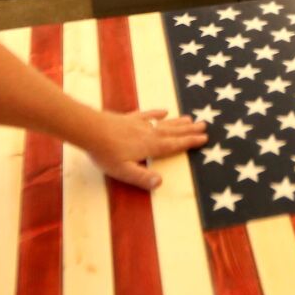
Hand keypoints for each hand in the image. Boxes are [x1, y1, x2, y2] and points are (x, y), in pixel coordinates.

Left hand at [87, 108, 207, 189]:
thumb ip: (142, 177)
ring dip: (178, 121)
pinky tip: (164, 111)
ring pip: (163, 122)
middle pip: (173, 131)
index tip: (204, 138)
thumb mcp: (124, 171)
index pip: (174, 145)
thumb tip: (161, 182)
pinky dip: (157, 113)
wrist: (90, 129)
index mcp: (150, 147)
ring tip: (190, 119)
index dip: (189, 142)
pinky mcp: (129, 118)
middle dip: (189, 130)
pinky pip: (147, 114)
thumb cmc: (106, 153)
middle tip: (205, 125)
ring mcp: (139, 124)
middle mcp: (149, 133)